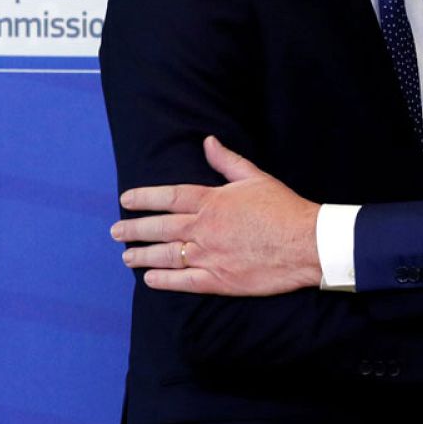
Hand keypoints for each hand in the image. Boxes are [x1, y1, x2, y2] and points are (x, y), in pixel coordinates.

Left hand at [111, 136, 321, 295]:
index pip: (168, 197)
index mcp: (211, 201)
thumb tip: (208, 141)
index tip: (125, 200)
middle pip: (160, 228)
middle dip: (134, 229)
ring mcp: (208, 256)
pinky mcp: (218, 280)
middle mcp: (203, 228)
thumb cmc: (284, 208)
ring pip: (165, 256)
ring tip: (127, 256)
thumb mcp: (256, 177)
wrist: (306, 243)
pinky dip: (162, 281)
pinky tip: (149, 280)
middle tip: (116, 231)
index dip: (144, 198)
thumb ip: (227, 161)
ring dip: (142, 256)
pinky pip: (182, 281)